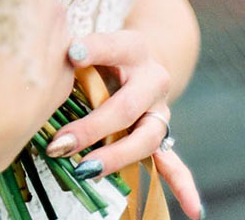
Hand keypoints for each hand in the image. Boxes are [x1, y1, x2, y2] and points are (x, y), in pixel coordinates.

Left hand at [45, 30, 202, 219]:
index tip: (72, 53)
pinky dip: (182, 186)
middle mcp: (152, 79)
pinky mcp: (160, 134)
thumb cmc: (102, 50)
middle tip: (61, 143)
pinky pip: (173, 162)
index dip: (93, 49)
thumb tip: (51, 60)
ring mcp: (159, 110)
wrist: (141, 58)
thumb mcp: (91, 41)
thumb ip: (75, 51)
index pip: (111, 47)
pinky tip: (193, 210)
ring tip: (86, 169)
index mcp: (132, 47)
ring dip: (115, 157)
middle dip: (91, 128)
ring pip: (145, 138)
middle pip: (125, 107)